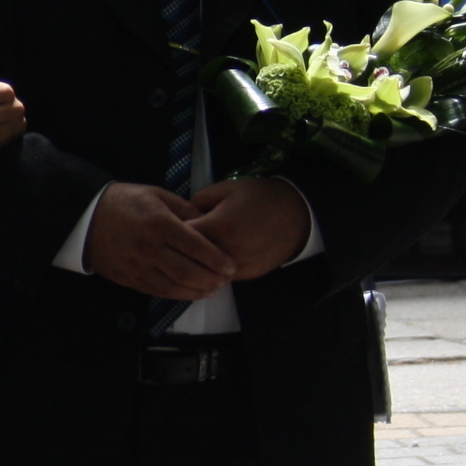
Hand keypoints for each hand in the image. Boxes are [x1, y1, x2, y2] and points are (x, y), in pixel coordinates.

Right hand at [81, 183, 235, 299]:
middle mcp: (149, 247)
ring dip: (197, 290)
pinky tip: (190, 293)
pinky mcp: (127, 278)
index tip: (231, 266)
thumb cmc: (122, 202)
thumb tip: (207, 224)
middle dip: (212, 279)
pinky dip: (177, 295)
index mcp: (159, 223)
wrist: (83, 217)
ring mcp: (137, 265)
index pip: (196, 247)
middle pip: (188, 271)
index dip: (217, 260)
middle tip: (225, 280)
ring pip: (174, 286)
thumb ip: (183, 209)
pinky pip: (157, 291)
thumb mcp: (155, 194)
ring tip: (212, 289)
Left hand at [180, 178, 311, 282]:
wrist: (298, 215)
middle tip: (175, 241)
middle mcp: (224, 253)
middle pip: (187, 259)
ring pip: (203, 273)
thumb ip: (197, 200)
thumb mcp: (225, 188)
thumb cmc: (260, 197)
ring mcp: (237, 268)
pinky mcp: (248, 276)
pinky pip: (220, 277)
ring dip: (195, 264)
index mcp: (215, 228)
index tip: (166, 226)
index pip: (177, 237)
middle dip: (178, 250)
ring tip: (193, 251)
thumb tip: (181, 214)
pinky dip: (212, 271)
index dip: (169, 232)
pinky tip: (211, 259)